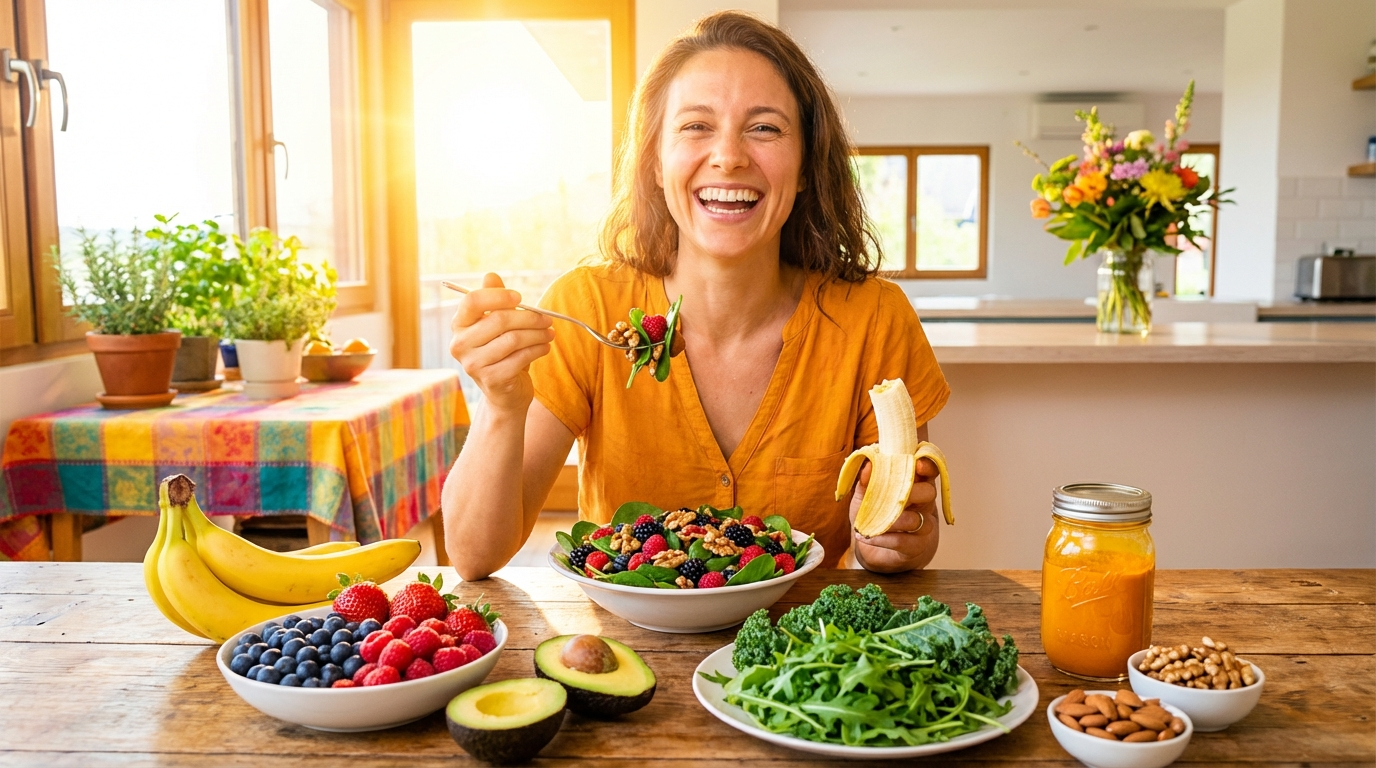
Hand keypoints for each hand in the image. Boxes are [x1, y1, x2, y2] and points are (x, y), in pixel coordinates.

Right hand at [449, 273, 554, 413]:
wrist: (505, 392)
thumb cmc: (502, 352)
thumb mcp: (498, 325)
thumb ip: (494, 300)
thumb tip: (491, 275)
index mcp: (459, 325)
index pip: (472, 301)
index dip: (498, 296)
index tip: (520, 298)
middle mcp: (460, 344)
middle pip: (498, 320)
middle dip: (529, 317)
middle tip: (547, 319)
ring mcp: (473, 364)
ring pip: (513, 339)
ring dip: (538, 334)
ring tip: (550, 333)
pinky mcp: (491, 380)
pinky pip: (520, 358)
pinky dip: (538, 350)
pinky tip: (545, 347)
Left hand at [849, 457, 939, 572]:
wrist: (873, 549)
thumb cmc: (873, 515)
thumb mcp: (865, 496)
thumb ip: (866, 481)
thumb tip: (868, 465)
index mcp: (915, 485)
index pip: (929, 472)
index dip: (927, 466)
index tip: (917, 464)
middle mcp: (924, 504)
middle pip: (929, 493)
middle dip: (909, 492)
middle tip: (889, 495)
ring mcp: (924, 527)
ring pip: (916, 520)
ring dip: (891, 520)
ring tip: (869, 522)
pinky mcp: (916, 547)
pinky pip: (902, 541)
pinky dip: (882, 539)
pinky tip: (866, 536)